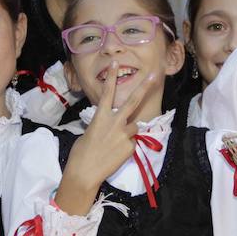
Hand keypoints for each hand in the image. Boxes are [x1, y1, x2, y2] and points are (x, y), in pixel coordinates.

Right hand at [56, 61, 157, 214]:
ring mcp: (124, 134)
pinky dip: (126, 146)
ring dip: (128, 131)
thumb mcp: (90, 132)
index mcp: (100, 117)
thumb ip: (104, 124)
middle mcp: (115, 122)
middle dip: (144, 87)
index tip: (117, 63)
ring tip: (114, 143)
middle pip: (133, 101)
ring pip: (134, 126)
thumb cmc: (82, 152)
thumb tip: (114, 126)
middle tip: (154, 75)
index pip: (107, 92)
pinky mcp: (130, 146)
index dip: (112, 77)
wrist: (85, 172)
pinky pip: (132, 142)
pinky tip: (116, 154)